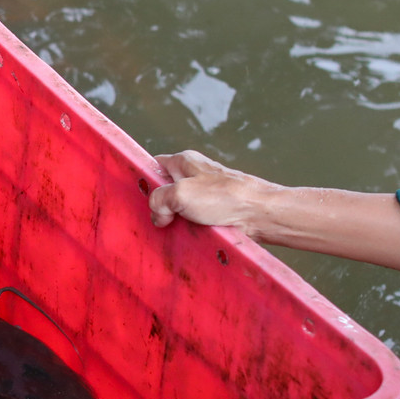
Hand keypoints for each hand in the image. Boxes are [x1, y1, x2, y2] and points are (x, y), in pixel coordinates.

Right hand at [148, 150, 283, 238]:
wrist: (259, 214)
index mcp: (183, 161)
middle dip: (158, 207)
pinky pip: (192, 222)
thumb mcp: (180, 193)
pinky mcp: (212, 213)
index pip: (154, 167)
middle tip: (159, 220)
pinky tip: (188, 237)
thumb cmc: (226, 197)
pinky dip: (188, 230)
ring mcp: (203, 195)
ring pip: (177, 210)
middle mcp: (193, 176)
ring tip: (174, 231)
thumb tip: (158, 214)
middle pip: (164, 192)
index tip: (140, 200)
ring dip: (174, 222)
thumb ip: (158, 200)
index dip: (145, 183)